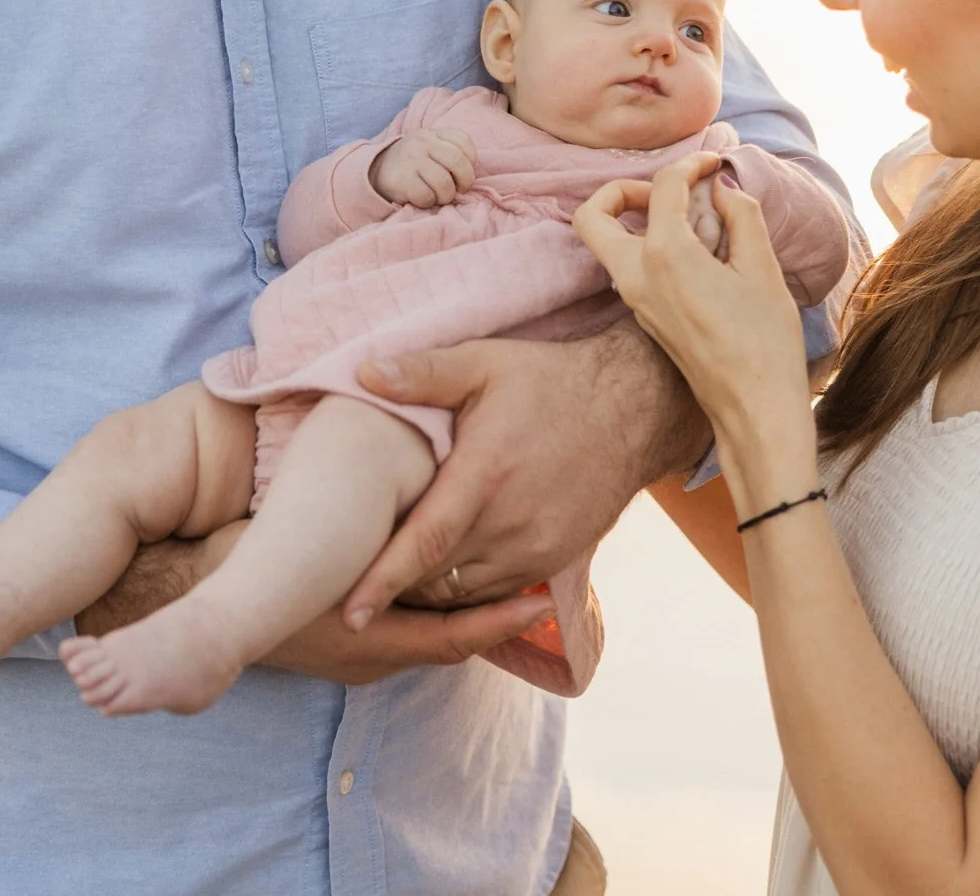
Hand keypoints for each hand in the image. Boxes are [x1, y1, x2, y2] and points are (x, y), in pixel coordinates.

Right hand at [77, 521, 554, 686]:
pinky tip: (450, 573)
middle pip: (452, 640)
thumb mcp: (290, 544)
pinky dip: (436, 609)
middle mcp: (370, 657)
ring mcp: (358, 658)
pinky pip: (409, 633)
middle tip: (546, 581)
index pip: (453, 638)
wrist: (184, 609)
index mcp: (368, 638)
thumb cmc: (243, 562)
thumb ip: (343, 515)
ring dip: (467, 609)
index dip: (499, 620)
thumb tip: (379, 482)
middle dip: (495, 614)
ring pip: (432, 636)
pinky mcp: (347, 647)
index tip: (542, 599)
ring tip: (517, 575)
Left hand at [342, 323, 705, 625]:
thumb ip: (423, 373)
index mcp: (485, 474)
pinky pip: (495, 595)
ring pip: (463, 594)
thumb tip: (362, 374)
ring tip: (389, 582)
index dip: (382, 582)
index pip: (423, 543)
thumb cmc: (548, 383)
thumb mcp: (484, 362)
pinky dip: (462, 593)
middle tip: (349, 584)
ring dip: (426, 592)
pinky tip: (439, 574)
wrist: (631, 411)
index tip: (348, 615)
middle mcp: (511, 523)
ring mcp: (535, 549)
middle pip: (435, 578)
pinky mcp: (552, 562)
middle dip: (392, 588)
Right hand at [370, 128, 478, 207]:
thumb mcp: (430, 149)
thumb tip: (470, 176)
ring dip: (446, 196)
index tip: (464, 173)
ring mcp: (411, 160)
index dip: (471, 161)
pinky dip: (429, 202)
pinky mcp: (401, 179)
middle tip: (459, 190)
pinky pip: (426, 196)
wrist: (376, 170)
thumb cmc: (413, 164)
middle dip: (465, 181)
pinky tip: (423, 198)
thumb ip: (450, 152)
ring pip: (443, 182)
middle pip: (457, 161)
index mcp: (433, 134)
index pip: (463, 141)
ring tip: (440, 196)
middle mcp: (422, 143)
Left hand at [573, 155, 817, 509]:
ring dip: (637, 219)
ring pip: (607, 244)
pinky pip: (630, 267)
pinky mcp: (645, 318)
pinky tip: (698, 251)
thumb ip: (742, 217)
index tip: (716, 163)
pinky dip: (651, 246)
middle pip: (593, 216)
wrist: (753, 408)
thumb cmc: (765, 342)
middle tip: (670, 192)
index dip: (691, 164)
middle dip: (623, 190)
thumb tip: (724, 191)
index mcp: (665, 255)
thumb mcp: (763, 269)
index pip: (663, 186)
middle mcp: (636, 276)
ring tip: (692, 219)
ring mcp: (635, 300)